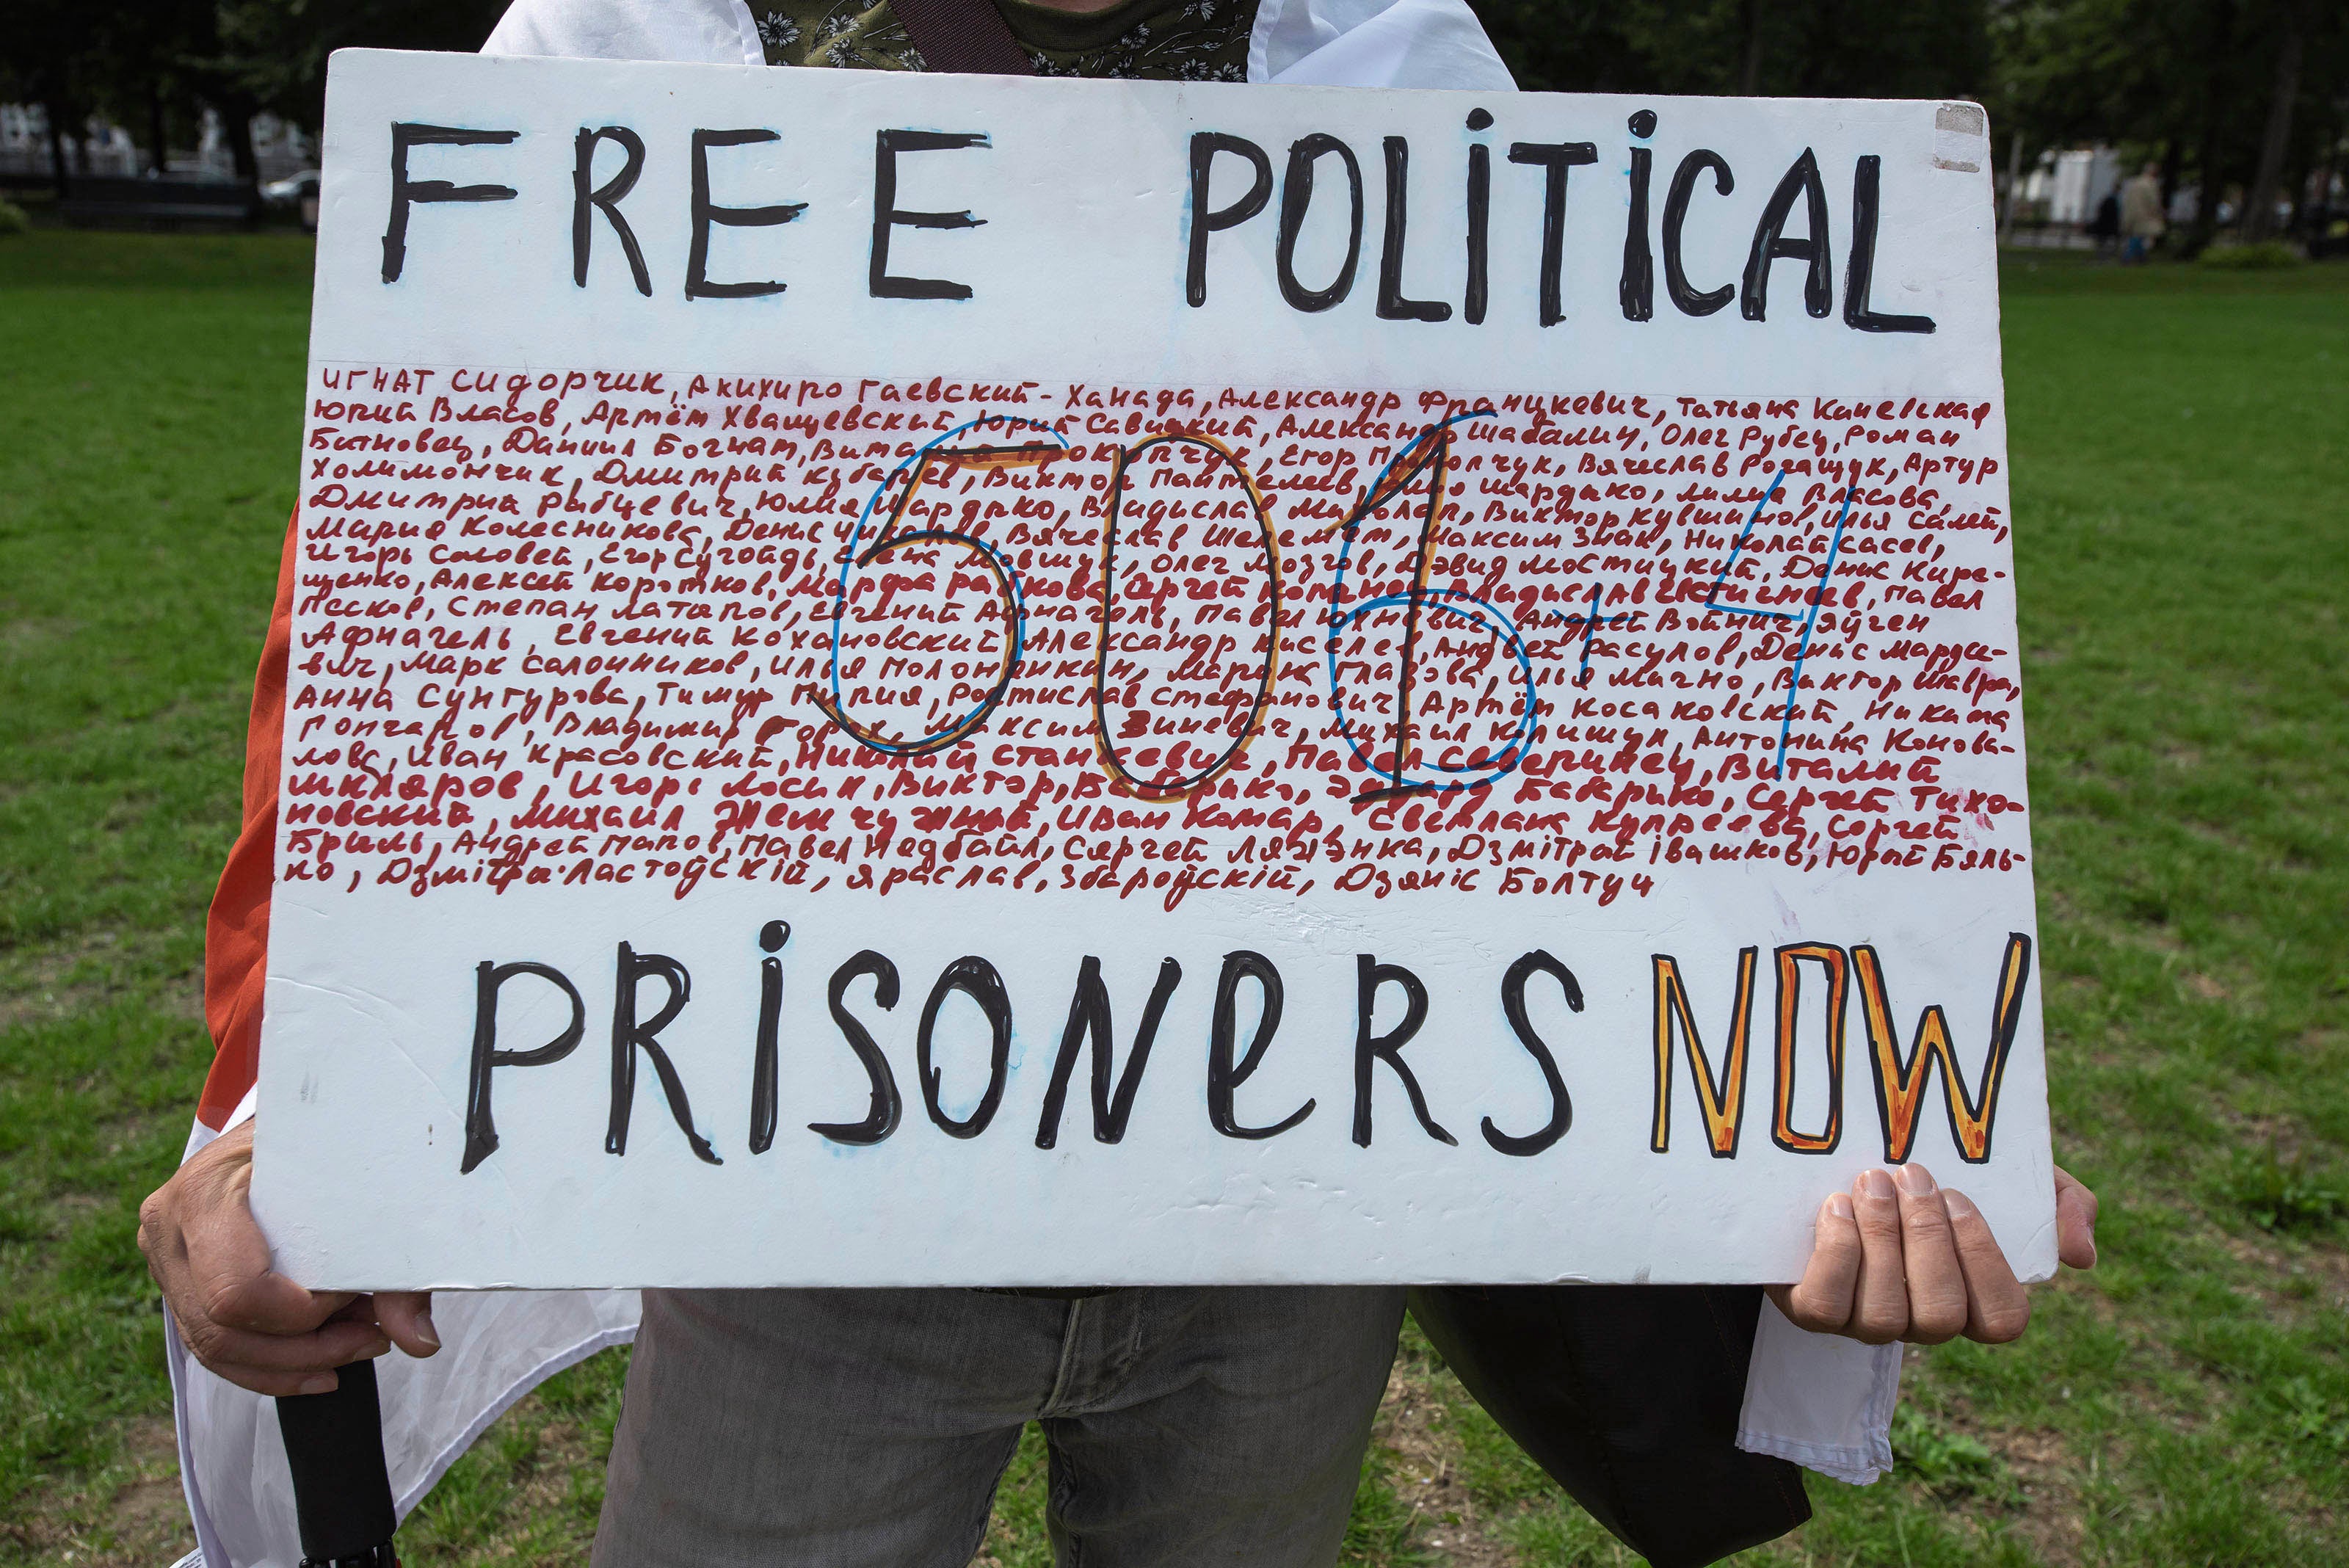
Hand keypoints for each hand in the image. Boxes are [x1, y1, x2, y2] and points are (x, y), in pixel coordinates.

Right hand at [138, 1119, 438, 1394]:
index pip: (237, 1291)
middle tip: (372, 1338)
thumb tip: (419, 1341)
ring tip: (357, 1345)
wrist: (282, 1116)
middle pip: (222, 1330)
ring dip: (292, 1363)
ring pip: (213, 1348)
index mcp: (205, 1190)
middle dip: (305, 1349)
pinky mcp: (176, 1281)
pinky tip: (321, 1367)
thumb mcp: (358, 1176)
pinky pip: (210, 1345)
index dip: (301, 1314)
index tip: (355, 1292)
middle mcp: (170, 1225)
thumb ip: (394, 1260)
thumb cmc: (321, 1137)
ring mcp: (166, 1257)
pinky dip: (268, 1364)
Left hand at [1767, 1164, 2098, 1345]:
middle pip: (1940, 1316)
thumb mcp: (2010, 1176)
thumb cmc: (1938, 1175)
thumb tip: (2081, 1254)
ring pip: (1883, 1314)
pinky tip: (1836, 1206)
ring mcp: (1865, 1323)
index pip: (2003, 1320)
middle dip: (1926, 1240)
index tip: (1958, 1196)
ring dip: (1880, 1238)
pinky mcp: (1812, 1309)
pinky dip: (1834, 1253)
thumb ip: (2063, 1204)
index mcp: (1973, 1301)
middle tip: (1909, 1176)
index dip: (1982, 1260)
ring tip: (1871, 1181)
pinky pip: (1826, 1307)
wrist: (1836, 1163)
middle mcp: (1921, 1322)